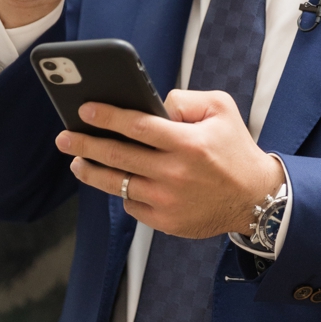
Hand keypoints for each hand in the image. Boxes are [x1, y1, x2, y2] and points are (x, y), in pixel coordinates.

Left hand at [53, 89, 285, 238]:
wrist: (256, 198)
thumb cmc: (234, 149)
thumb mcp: (221, 110)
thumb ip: (185, 99)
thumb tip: (153, 104)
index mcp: (188, 143)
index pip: (137, 125)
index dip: (107, 116)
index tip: (84, 110)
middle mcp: (175, 173)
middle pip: (118, 155)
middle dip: (85, 144)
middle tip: (64, 137)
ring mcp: (169, 201)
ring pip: (118, 184)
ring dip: (91, 172)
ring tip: (77, 161)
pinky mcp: (167, 222)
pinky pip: (133, 205)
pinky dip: (123, 192)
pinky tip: (116, 181)